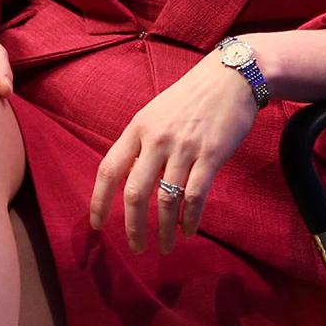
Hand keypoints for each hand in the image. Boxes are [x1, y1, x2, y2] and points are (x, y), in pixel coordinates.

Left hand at [88, 52, 257, 255]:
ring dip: (164, 229)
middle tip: (136, 248)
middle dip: (133, 226)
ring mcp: (184, 148)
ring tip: (165, 247)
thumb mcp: (155, 114)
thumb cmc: (189, 98)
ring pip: (167, 199)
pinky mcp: (211, 155)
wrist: (229, 78)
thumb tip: (127, 177)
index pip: (109, 169)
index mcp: (137, 129)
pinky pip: (196, 195)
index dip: (99, 200)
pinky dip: (190, 219)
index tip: (96, 225)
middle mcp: (156, 140)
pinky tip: (188, 231)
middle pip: (135, 192)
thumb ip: (140, 143)